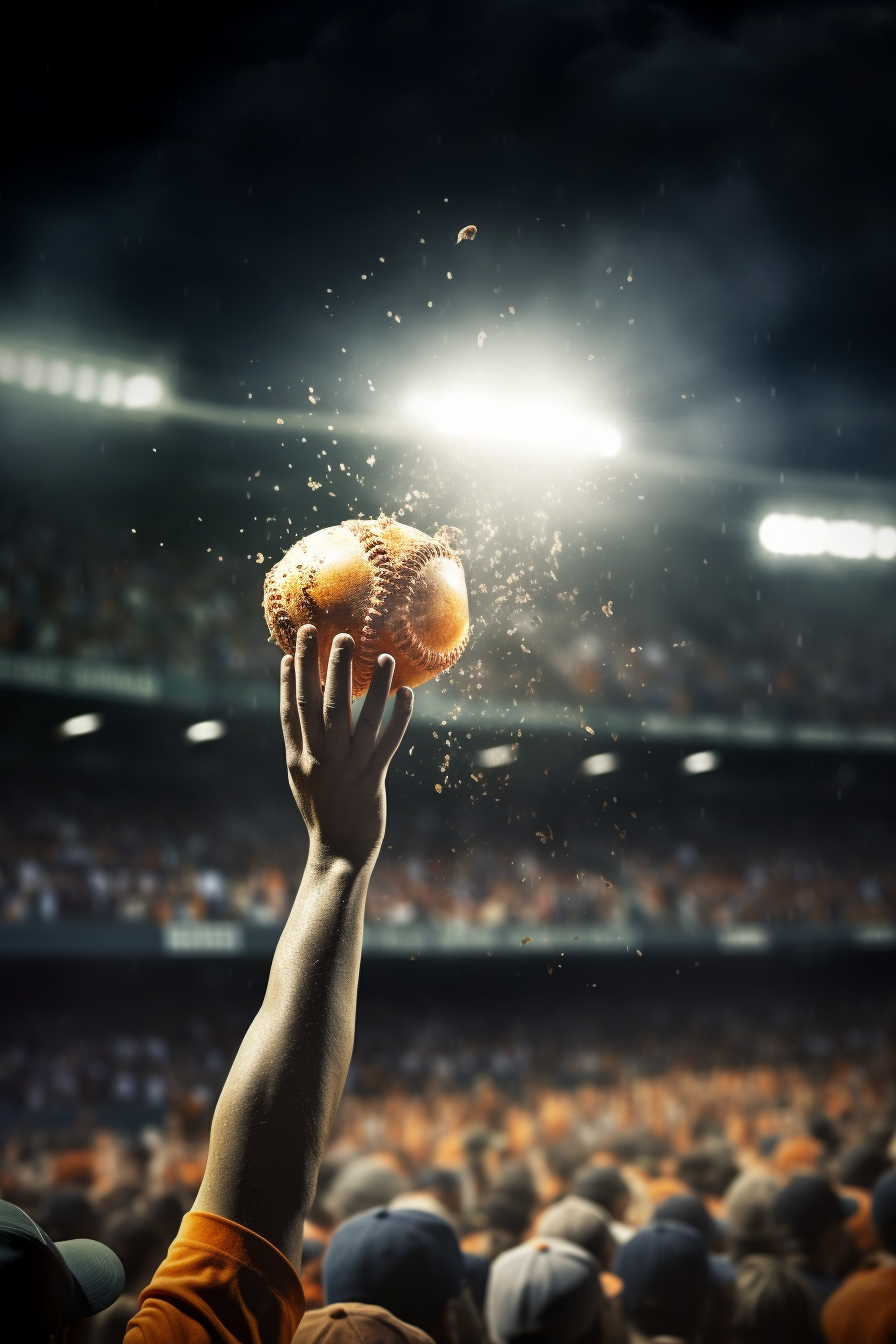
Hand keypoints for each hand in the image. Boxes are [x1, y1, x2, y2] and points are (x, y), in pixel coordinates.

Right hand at [280, 625, 412, 867]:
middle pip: (324, 705)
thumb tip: (298, 701)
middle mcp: (321, 758)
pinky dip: (399, 716)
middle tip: (338, 634)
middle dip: (329, 667)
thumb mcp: (299, 774)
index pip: (292, 709)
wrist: (339, 850)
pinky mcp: (374, 778)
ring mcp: (348, 768)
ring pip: (361, 719)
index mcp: (298, 756)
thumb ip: (300, 741)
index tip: (293, 645)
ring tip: (383, 655)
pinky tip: (407, 692)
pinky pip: (389, 741)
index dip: (291, 676)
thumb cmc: (321, 808)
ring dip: (374, 685)